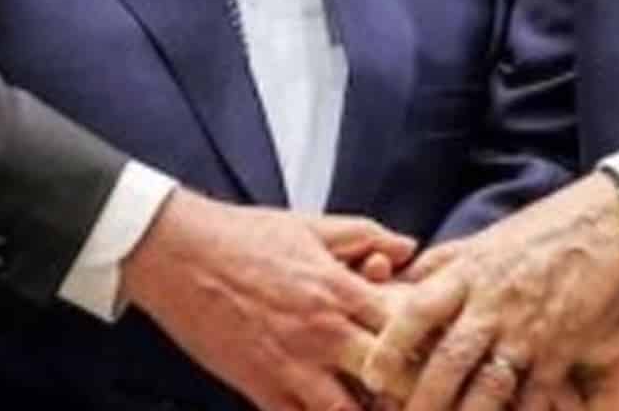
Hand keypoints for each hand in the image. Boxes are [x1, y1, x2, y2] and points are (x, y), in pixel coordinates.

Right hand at [121, 188, 415, 410]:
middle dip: (410, 385)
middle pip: (390, 376)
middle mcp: (323, 333)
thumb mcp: (316, 226)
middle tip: (420, 386)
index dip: (428, 336)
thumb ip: (368, 236)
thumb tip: (409, 248)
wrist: (180, 254)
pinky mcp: (258, 389)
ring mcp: (290, 367)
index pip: (408, 325)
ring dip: (367, 410)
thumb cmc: (248, 236)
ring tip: (376, 403)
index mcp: (343, 290)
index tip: (439, 342)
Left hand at [361, 173, 618, 410]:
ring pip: (487, 387)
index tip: (373, 376)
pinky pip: (535, 395)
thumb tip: (406, 284)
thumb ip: (446, 263)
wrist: (616, 220)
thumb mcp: (489, 236)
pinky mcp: (563, 347)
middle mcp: (494, 302)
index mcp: (471, 271)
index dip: (390, 347)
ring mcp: (530, 328)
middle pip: (447, 362)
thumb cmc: (549, 226)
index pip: (417, 312)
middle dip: (422, 401)